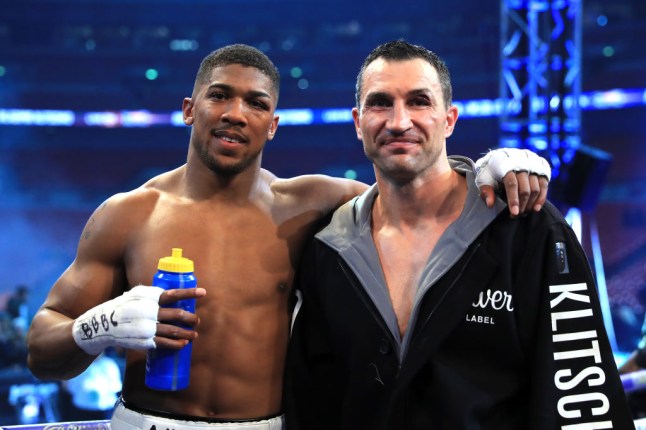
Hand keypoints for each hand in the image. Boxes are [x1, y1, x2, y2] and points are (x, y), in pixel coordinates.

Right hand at [72, 285, 204, 354]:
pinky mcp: (143, 341)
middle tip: (196, 320)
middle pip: (176, 314)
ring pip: (173, 330)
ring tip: (194, 335)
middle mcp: (147, 311)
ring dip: (187, 333)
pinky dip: (176, 345)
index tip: (203, 293)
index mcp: (147, 297)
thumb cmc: (123, 307)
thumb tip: (174, 294)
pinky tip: (183, 345)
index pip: (172, 294)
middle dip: (190, 318)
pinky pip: (164, 343)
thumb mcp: (135, 295)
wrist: (101, 325)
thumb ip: (152, 295)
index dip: (189, 293)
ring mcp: (145, 327)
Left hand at [475, 148, 550, 216]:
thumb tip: (490, 204)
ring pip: (535, 188)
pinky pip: (544, 185)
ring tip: (524, 212)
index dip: (513, 200)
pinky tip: (536, 208)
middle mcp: (521, 162)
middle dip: (522, 205)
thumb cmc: (491, 170)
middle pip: (525, 188)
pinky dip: (541, 197)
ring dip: (530, 203)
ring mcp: (533, 164)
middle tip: (517, 215)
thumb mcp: (483, 178)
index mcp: (506, 164)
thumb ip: (486, 190)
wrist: (502, 156)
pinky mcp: (541, 168)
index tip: (514, 213)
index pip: (512, 184)